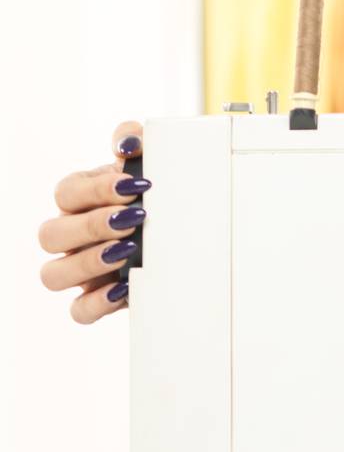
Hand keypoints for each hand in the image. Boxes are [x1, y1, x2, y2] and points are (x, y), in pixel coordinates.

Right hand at [38, 120, 148, 323]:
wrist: (186, 233)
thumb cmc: (156, 194)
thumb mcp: (147, 164)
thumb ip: (135, 141)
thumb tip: (129, 142)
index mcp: (78, 200)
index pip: (66, 193)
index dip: (96, 189)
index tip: (135, 186)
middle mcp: (70, 236)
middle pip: (50, 235)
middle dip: (92, 225)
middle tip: (135, 219)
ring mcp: (79, 270)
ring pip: (53, 275)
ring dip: (87, 263)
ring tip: (129, 251)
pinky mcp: (97, 300)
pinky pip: (78, 311)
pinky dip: (96, 304)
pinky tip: (123, 289)